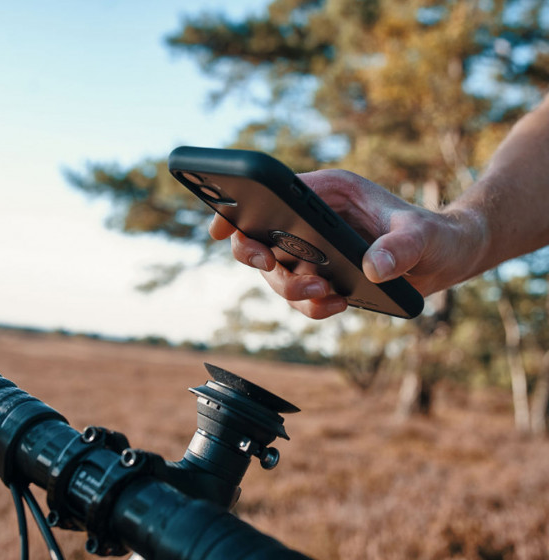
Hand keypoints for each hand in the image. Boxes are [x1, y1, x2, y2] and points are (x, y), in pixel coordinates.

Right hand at [209, 169, 485, 318]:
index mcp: (329, 194)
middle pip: (265, 241)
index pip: (273, 196)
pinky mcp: (325, 275)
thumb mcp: (424, 235)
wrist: (447, 257)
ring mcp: (317, 250)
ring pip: (280, 274)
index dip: (240, 212)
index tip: (221, 230)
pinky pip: (302, 296)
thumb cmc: (436, 233)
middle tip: (288, 274)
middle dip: (266, 263)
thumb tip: (373, 268)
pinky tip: (336, 304)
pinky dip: (312, 307)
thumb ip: (402, 247)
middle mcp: (315, 220)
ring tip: (328, 295)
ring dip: (293, 291)